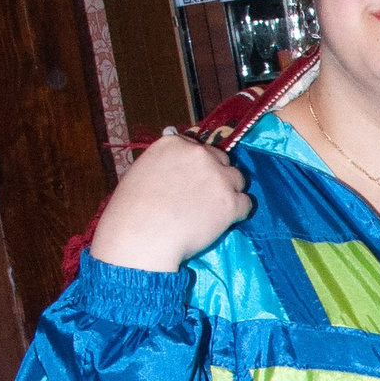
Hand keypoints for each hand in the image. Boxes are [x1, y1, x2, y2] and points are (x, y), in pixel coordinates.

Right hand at [89, 133, 252, 272]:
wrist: (141, 237)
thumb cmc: (131, 210)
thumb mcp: (142, 172)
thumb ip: (165, 161)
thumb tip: (172, 146)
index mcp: (174, 143)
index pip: (197, 147)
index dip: (197, 166)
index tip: (191, 180)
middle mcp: (200, 154)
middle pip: (222, 160)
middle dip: (216, 177)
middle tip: (202, 198)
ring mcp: (218, 177)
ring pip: (238, 180)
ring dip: (229, 193)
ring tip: (212, 212)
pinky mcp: (231, 202)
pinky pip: (247, 204)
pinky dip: (238, 214)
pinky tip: (223, 223)